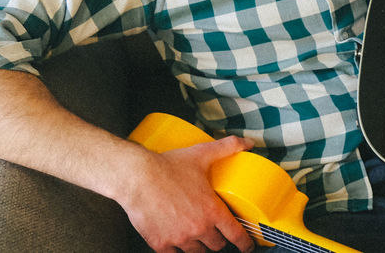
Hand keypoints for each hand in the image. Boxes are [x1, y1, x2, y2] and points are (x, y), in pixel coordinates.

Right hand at [121, 136, 255, 252]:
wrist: (136, 177)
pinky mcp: (160, 244)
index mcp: (212, 210)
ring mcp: (179, 238)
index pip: (235, 234)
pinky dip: (178, 250)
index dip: (244, 243)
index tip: (247, 246)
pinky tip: (178, 241)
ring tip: (197, 235)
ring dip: (199, 245)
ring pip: (197, 252)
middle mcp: (198, 228)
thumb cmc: (168, 166)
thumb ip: (228, 147)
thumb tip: (247, 142)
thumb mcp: (202, 154)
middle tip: (216, 231)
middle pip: (216, 245)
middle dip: (218, 239)